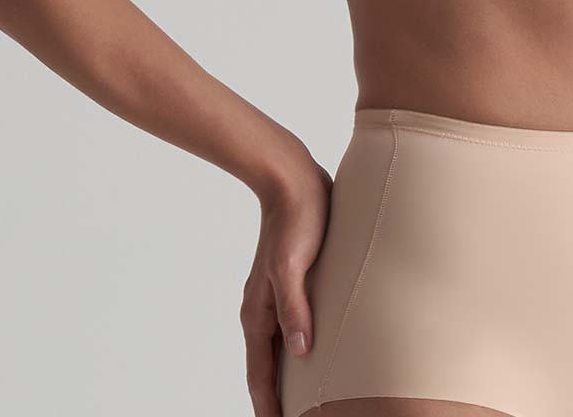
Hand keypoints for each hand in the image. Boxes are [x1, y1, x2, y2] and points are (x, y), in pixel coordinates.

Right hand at [240, 149, 333, 416]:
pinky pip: (292, 327)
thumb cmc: (298, 218)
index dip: (269, 407)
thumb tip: (299, 352)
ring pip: (280, 349)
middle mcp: (263, 310)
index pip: (261, 376)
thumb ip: (294, 307)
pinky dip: (298, 348)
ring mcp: (276, 297)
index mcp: (258, 313)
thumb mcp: (293, 264)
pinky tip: (313, 352)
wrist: (292, 179)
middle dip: (277, 399)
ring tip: (304, 400)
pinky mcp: (291, 283)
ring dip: (287, 376)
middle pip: (268, 369)